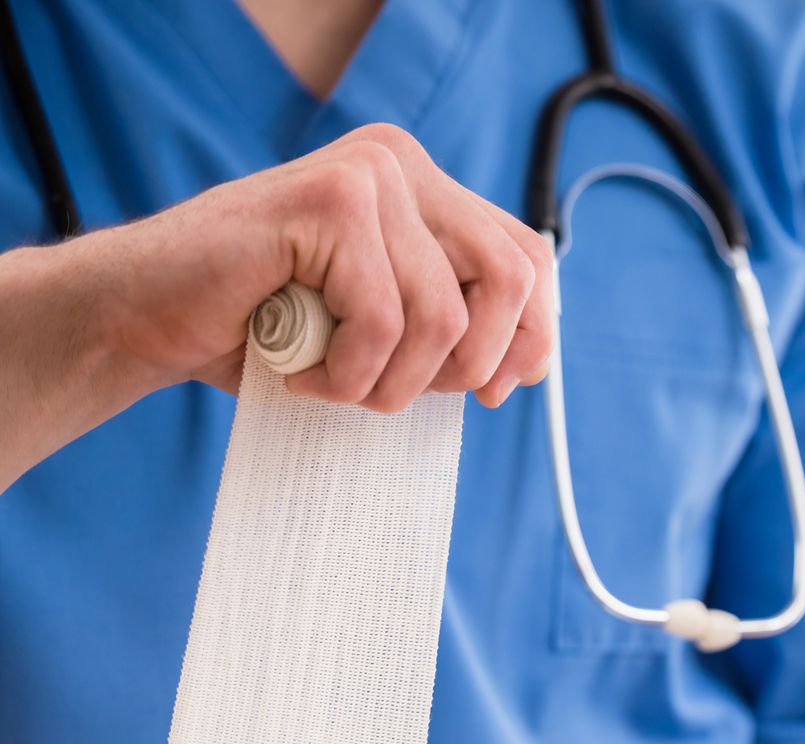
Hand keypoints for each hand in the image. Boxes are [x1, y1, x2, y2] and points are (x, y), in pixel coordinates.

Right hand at [107, 122, 553, 409]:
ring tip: (339, 384)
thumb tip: (534, 363)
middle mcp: (402, 165)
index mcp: (426, 187)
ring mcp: (367, 174)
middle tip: (399, 393)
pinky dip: (350, 373)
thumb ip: (455, 326)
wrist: (147, 316)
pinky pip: (386, 321)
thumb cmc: (267, 332)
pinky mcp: (331, 201)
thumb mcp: (386, 330)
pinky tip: (305, 370)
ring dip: (395, 382)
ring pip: (446, 315)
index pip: (530, 257)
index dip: (532, 334)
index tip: (497, 390)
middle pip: (510, 279)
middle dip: (469, 363)